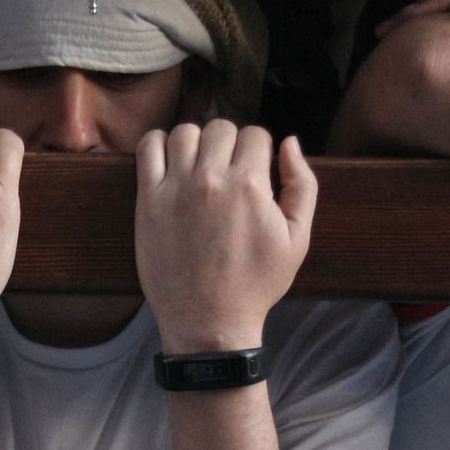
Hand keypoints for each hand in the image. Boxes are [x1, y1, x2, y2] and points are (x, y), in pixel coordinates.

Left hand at [135, 122, 314, 350]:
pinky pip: (147, 147)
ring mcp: (176, 188)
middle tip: (228, 172)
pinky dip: (157, 143)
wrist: (209, 321)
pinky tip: (169, 160)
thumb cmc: (256, 284)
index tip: (254, 172)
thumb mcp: (298, 240)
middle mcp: (212, 180)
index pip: (256, 134)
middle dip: (230, 144)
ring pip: (185, 131)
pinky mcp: (148, 200)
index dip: (259, 151)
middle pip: (221, 127)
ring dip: (196, 142)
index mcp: (251, 186)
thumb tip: (290, 142)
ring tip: (200, 167)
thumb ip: (302, 185)